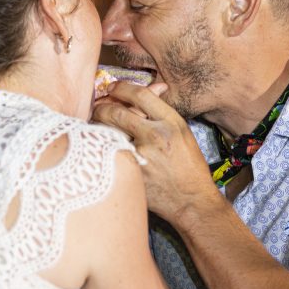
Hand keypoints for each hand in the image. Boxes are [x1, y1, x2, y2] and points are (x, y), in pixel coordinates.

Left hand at [92, 81, 219, 221]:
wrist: (191, 200)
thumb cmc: (189, 167)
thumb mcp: (183, 133)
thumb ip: (163, 113)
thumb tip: (152, 89)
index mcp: (172, 123)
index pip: (141, 95)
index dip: (121, 88)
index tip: (113, 88)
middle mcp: (156, 136)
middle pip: (116, 112)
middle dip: (102, 108)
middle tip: (98, 108)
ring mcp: (141, 155)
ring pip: (107, 132)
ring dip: (98, 127)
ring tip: (96, 126)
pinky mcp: (131, 173)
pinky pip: (107, 154)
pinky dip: (101, 147)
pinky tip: (99, 146)